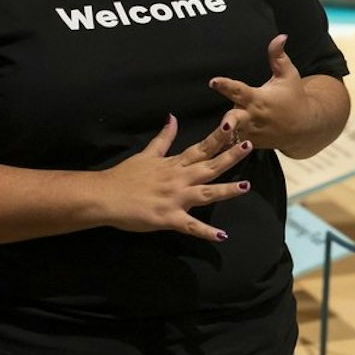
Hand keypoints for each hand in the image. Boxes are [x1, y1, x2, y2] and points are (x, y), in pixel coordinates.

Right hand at [100, 114, 251, 240]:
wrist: (105, 195)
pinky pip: (190, 226)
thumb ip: (163, 138)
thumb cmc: (125, 176)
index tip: (234, 126)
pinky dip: (206, 232)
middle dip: (230, 157)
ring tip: (245, 187)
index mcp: (174, 164)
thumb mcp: (146, 154)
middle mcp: (178, 179)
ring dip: (226, 190)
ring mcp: (174, 198)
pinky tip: (221, 236)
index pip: (200, 148)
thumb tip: (172, 117)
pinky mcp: (168, 218)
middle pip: (209, 166)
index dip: (218, 138)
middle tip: (249, 146)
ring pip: (205, 193)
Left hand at [208, 34, 307, 151]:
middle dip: (230, 122)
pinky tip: (211, 149)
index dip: (226, 85)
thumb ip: (278, 56)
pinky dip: (226, 145)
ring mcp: (251, 132)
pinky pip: (234, 145)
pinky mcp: (250, 143)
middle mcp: (253, 116)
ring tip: (212, 139)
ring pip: (233, 135)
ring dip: (223, 136)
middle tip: (225, 124)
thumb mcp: (288, 75)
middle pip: (237, 119)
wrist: (303, 127)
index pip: (239, 90)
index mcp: (259, 98)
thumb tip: (280, 35)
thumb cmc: (293, 96)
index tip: (213, 81)